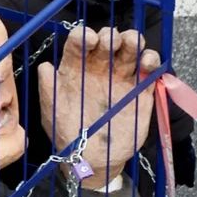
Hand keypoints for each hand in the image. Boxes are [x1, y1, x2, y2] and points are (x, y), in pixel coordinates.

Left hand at [36, 27, 161, 188]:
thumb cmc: (68, 135)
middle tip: (110, 43)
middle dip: (110, 35)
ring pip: (130, 48)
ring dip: (132, 39)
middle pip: (108, 40)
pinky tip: (146, 63)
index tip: (87, 40)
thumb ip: (48, 88)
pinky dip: (151, 59)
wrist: (94, 161)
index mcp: (76, 69)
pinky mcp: (141, 90)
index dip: (84, 35)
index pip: (79, 42)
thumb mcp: (52, 113)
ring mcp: (121, 77)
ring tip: (131, 44)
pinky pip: (149, 69)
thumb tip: (45, 66)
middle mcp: (99, 68)